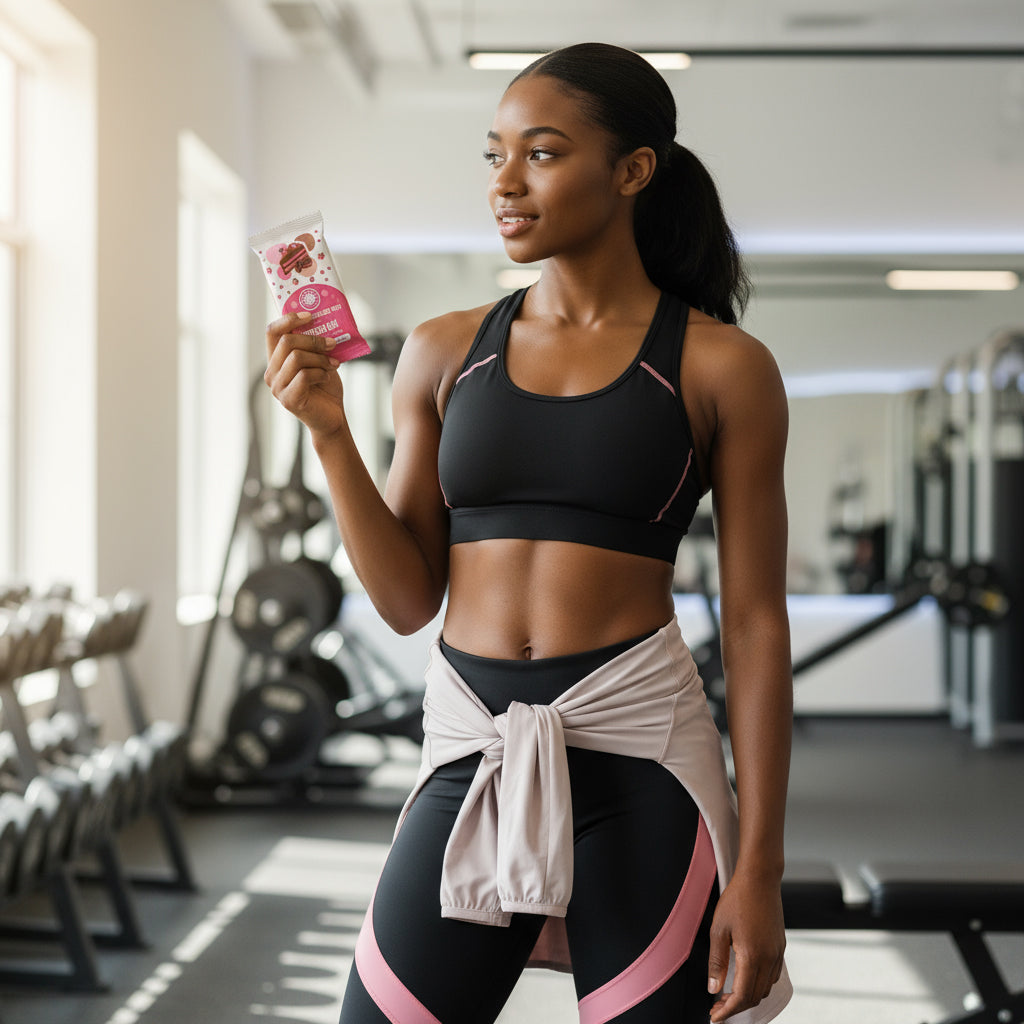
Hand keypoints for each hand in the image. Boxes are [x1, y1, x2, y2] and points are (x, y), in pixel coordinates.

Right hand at [265, 312, 346, 438]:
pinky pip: (304, 375)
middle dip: (313, 339)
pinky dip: (321, 373)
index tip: (310, 315)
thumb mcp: (320, 360)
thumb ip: (315, 345)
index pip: (272, 332)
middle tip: (333, 342)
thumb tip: (325, 321)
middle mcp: (272, 373)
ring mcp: (277, 387)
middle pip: (287, 341)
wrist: (332, 418)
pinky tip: (328, 377)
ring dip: (320, 358)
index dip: (289, 319)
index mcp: (276, 360)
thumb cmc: (325, 387)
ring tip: (334, 364)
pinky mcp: (288, 399)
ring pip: (296, 357)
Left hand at [706, 874, 785, 1022]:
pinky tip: (744, 977)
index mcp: (752, 956)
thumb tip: (713, 988)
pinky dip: (758, 984)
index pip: (741, 996)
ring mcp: (777, 953)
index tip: (714, 1016)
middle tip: (717, 1005)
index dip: (727, 1010)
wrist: (760, 878)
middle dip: (735, 1006)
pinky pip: (772, 976)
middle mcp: (769, 959)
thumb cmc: (737, 899)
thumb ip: (716, 961)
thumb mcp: (718, 929)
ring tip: (728, 993)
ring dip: (748, 996)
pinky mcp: (781, 946)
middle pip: (754, 997)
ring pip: (765, 988)